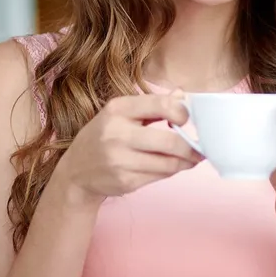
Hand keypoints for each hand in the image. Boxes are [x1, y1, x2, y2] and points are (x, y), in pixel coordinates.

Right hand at [52, 92, 202, 200]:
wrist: (75, 171)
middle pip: (170, 142)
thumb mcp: (121, 113)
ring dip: (185, 162)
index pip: (162, 105)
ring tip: (191, 159)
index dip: (182, 113)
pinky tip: (170, 167)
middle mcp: (117, 134)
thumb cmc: (104, 136)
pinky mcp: (125, 181)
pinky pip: (160, 177)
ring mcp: (120, 160)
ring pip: (168, 163)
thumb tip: (182, 95)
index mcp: (118, 109)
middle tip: (200, 149)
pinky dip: (170, 172)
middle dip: (191, 147)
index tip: (186, 120)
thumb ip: (153, 105)